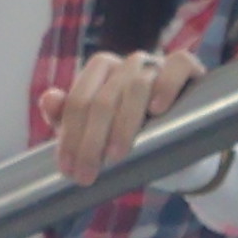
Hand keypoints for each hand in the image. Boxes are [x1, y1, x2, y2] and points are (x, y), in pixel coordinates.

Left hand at [47, 43, 200, 182]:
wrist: (173, 144)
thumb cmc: (126, 135)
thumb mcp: (92, 130)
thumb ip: (66, 116)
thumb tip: (49, 98)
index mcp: (101, 72)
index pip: (79, 99)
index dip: (70, 135)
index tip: (67, 169)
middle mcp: (128, 64)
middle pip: (103, 98)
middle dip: (91, 140)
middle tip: (86, 174)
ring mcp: (158, 63)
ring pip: (136, 86)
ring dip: (123, 124)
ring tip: (116, 156)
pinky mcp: (188, 68)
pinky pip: (177, 65)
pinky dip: (166, 85)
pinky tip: (157, 109)